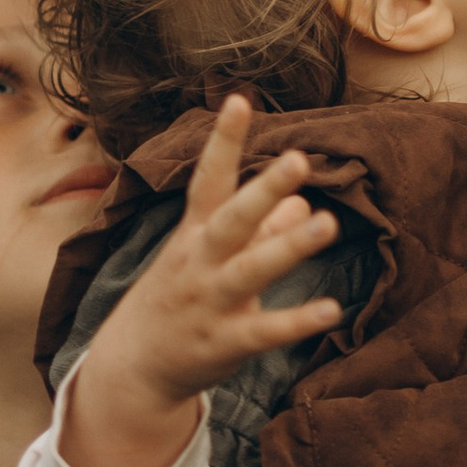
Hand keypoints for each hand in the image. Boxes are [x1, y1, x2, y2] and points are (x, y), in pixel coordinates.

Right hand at [63, 100, 343, 466]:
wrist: (134, 366)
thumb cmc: (179, 296)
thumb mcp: (209, 256)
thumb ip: (260, 229)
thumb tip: (303, 203)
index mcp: (195, 232)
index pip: (208, 179)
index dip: (224, 141)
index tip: (239, 100)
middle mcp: (199, 261)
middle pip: (232, 219)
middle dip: (262, 189)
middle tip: (297, 158)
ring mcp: (210, 302)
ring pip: (250, 270)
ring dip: (287, 247)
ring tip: (327, 223)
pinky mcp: (225, 343)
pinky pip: (264, 331)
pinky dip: (297, 321)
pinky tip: (332, 310)